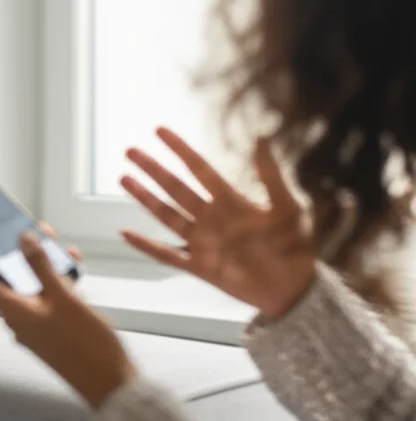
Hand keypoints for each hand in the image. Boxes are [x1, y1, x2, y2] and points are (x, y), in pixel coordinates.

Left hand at [0, 230, 134, 407]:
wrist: (110, 383)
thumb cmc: (86, 345)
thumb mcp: (63, 297)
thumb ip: (41, 266)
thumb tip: (23, 240)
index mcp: (14, 313)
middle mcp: (20, 320)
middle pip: (9, 280)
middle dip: (16, 253)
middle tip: (23, 230)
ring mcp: (37, 326)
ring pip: (33, 288)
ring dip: (42, 265)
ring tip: (55, 243)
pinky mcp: (53, 329)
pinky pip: (49, 299)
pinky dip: (58, 282)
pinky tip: (73, 268)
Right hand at [119, 127, 316, 319]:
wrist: (294, 289)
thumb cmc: (296, 247)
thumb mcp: (290, 207)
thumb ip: (272, 175)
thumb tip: (262, 138)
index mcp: (231, 201)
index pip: (199, 169)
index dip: (180, 149)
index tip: (160, 131)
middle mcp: (211, 218)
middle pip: (175, 188)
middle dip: (152, 169)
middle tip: (130, 151)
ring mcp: (202, 242)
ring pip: (166, 215)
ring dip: (145, 198)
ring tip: (124, 178)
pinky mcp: (198, 267)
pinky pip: (166, 254)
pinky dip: (146, 246)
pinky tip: (126, 233)